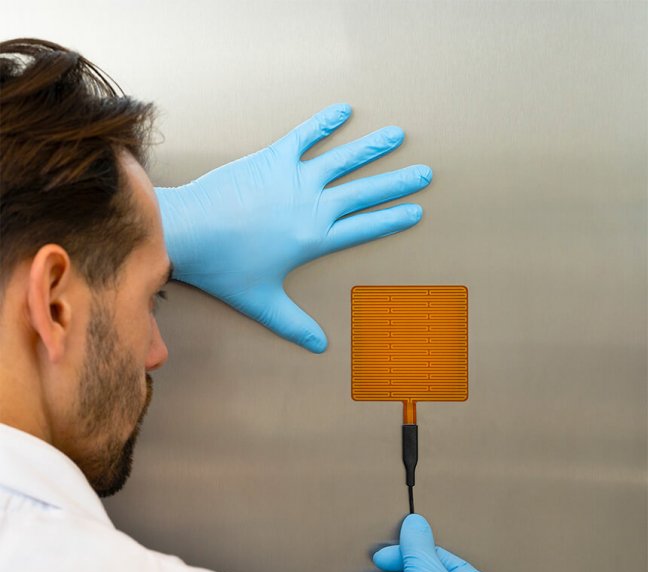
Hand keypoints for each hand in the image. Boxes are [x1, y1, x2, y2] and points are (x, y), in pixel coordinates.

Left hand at [155, 103, 431, 352]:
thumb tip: (320, 348)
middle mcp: (313, 206)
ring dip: (372, 148)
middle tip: (424, 173)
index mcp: (315, 238)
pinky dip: (324, 123)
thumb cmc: (225, 269)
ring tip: (397, 136)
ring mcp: (295, 179)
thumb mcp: (263, 303)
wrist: (190, 232)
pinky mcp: (273, 158)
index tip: (416, 210)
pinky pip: (304, 136)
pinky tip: (343, 111)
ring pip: (343, 160)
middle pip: (364, 192)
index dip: (392, 219)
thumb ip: (295, 324)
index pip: (364, 227)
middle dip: (397, 182)